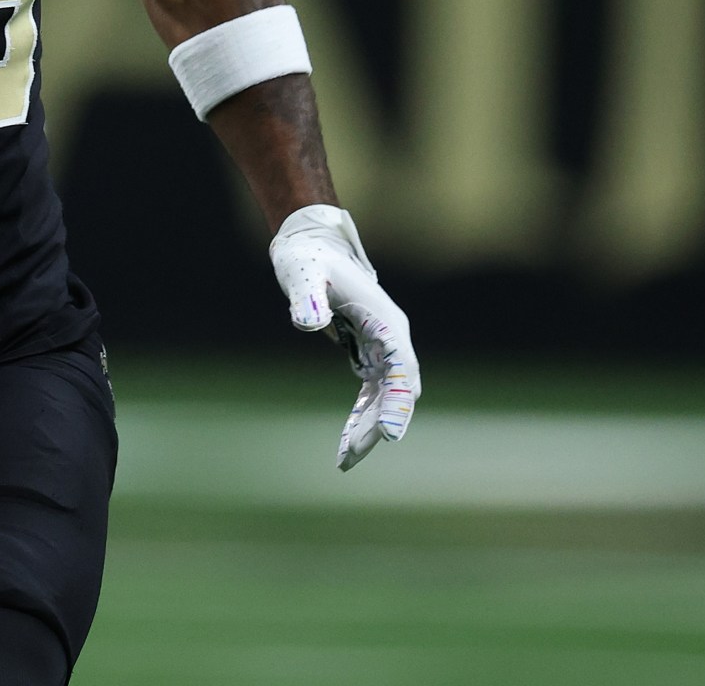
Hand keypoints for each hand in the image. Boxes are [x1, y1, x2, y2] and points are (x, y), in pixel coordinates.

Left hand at [269, 205, 419, 469]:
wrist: (311, 244)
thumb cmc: (308, 257)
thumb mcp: (303, 273)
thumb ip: (307, 298)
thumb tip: (307, 324)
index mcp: (386, 322)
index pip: (402, 370)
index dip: (398, 402)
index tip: (389, 434)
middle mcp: (392, 337)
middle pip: (397, 390)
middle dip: (380, 423)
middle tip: (352, 455)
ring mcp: (382, 346)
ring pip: (385, 397)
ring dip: (369, 427)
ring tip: (344, 460)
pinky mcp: (366, 352)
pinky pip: (370, 393)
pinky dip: (360, 417)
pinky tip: (345, 443)